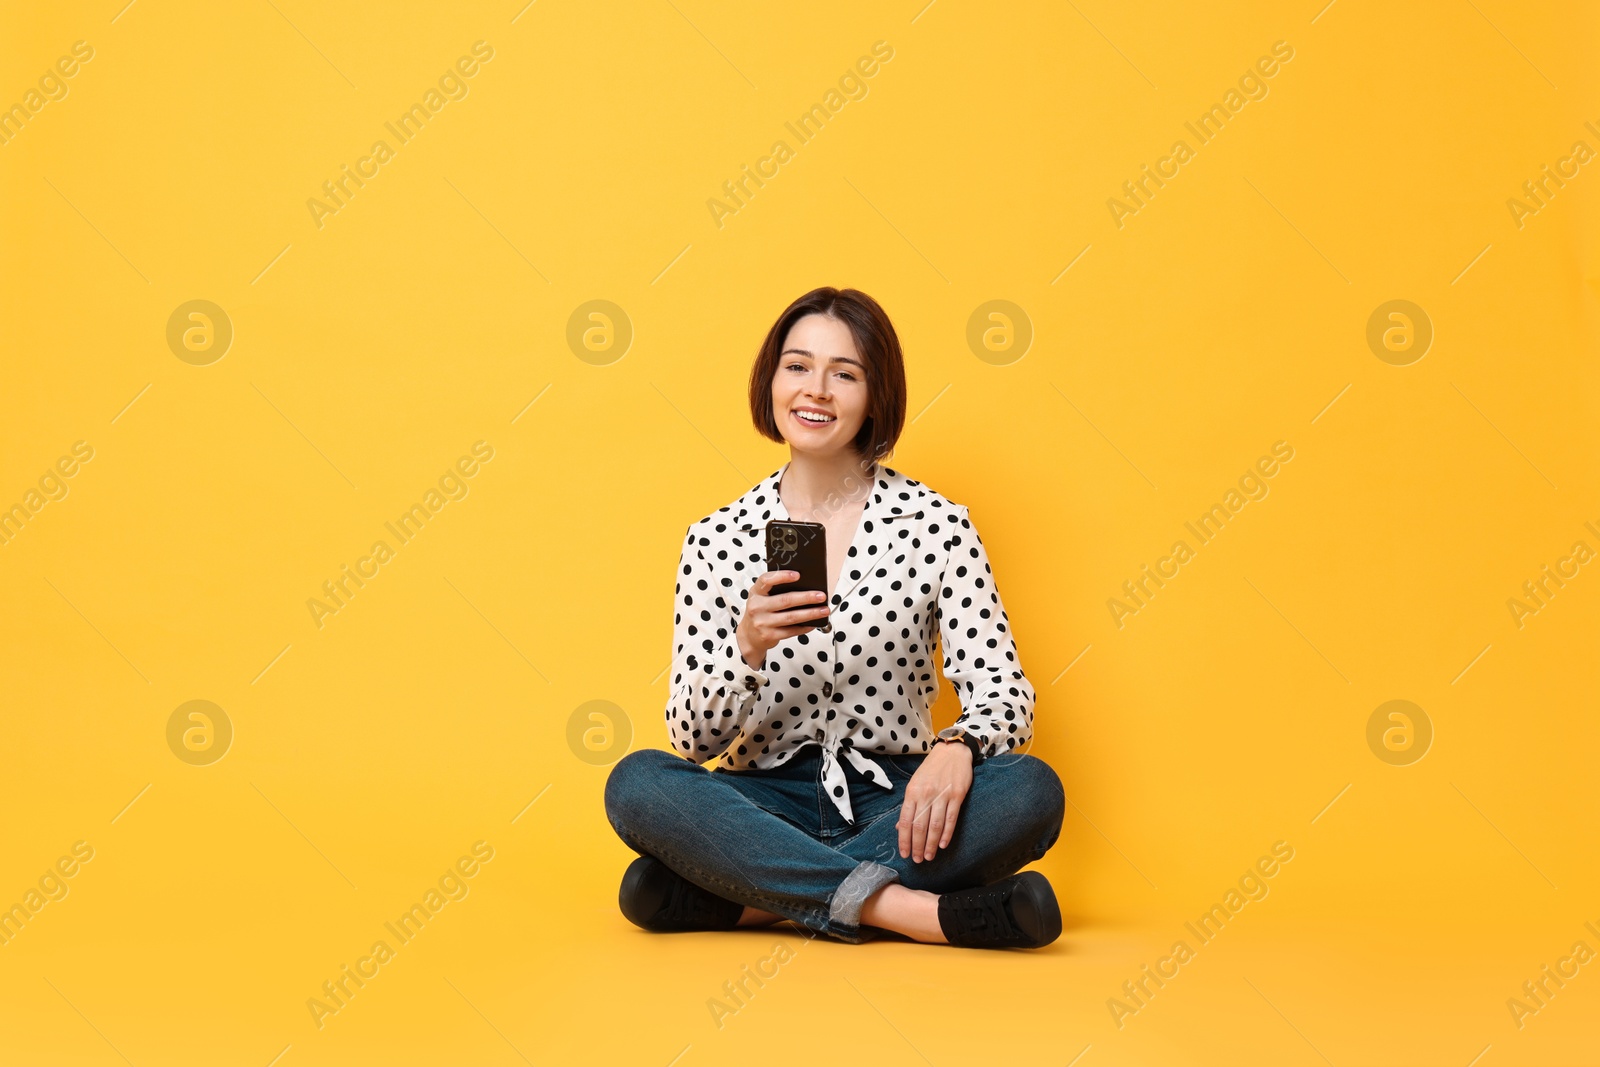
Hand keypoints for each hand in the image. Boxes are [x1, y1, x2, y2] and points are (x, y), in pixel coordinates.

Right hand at [737, 570, 829, 669]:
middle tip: (821, 596)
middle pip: (785, 600)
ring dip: (811, 613)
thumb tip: (804, 585)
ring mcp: (762, 622)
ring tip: (824, 610)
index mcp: (756, 592)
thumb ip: (775, 590)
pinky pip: (791, 631)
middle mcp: (757, 607)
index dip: (782, 576)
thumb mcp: (761, 597)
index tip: (798, 575)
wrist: (749, 636)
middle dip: (806, 597)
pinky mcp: (769, 635)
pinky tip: (814, 623)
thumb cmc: (760, 611)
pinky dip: (805, 627)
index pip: (766, 580)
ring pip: (791, 617)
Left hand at [896, 740, 973, 862]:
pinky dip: (946, 834)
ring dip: (931, 844)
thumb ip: (909, 805)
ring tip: (929, 856)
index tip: (904, 853)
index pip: (905, 820)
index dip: (904, 839)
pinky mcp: (957, 795)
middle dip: (918, 846)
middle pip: (919, 826)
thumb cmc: (931, 769)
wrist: (952, 752)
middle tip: (918, 860)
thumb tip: (899, 827)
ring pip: (935, 825)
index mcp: (912, 792)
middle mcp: (925, 794)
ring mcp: (941, 795)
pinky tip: (943, 845)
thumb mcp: (915, 783)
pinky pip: (951, 818)